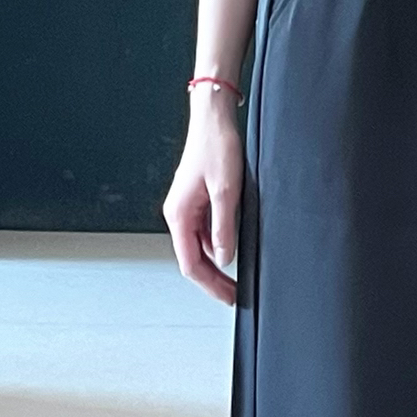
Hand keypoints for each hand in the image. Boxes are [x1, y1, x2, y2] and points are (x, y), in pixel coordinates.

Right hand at [163, 98, 244, 303]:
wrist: (213, 118)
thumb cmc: (216, 147)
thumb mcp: (226, 191)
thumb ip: (224, 227)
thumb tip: (224, 258)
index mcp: (179, 214)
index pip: (190, 263)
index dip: (210, 285)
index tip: (228, 297)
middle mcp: (179, 213)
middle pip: (193, 258)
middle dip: (213, 280)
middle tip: (235, 295)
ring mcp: (188, 207)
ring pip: (199, 246)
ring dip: (216, 265)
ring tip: (237, 278)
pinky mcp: (198, 200)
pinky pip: (205, 231)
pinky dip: (218, 246)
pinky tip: (233, 250)